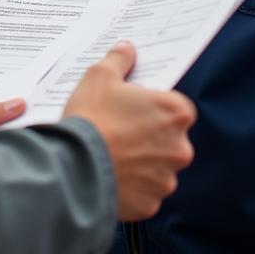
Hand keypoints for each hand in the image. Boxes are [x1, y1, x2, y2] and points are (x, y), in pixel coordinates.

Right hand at [63, 42, 195, 220]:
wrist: (74, 166)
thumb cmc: (91, 117)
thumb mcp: (99, 76)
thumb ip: (119, 60)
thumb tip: (126, 49)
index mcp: (175, 112)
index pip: (178, 107)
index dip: (157, 106)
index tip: (138, 108)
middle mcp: (179, 147)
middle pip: (170, 138)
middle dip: (151, 135)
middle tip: (122, 129)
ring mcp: (166, 178)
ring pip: (158, 167)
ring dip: (143, 162)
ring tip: (113, 153)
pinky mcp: (152, 204)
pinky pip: (145, 191)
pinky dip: (133, 185)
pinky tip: (112, 173)